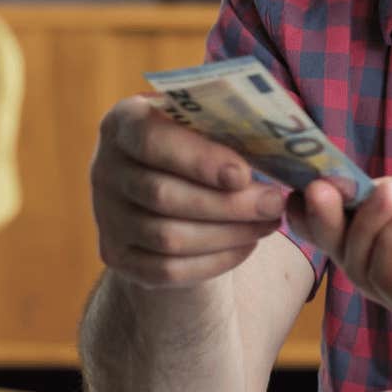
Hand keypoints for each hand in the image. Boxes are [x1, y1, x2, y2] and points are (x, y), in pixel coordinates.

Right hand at [89, 96, 286, 288]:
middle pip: (162, 196)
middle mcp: (105, 168)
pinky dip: (214, 261)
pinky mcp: (117, 255)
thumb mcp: (209, 120)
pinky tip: (248, 244)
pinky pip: (166, 270)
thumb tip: (286, 132)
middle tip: (275, 202)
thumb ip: (236, 121)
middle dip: (228, 204)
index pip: (151, 140)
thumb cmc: (202, 142)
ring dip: (228, 233)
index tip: (243, 174)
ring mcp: (107, 216)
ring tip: (270, 221)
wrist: (171, 183)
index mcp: (124, 122)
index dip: (197, 159)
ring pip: (167, 238)